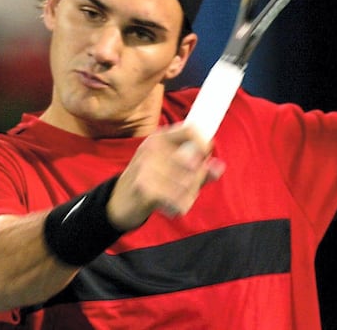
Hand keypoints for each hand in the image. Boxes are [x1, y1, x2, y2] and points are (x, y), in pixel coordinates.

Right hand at [106, 124, 224, 230]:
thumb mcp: (169, 168)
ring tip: (178, 198)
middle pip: (194, 162)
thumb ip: (197, 167)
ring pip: (189, 183)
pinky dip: (180, 207)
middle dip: (198, 179)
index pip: (190, 130)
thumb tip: (220, 167)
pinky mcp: (145, 188)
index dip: (204, 143)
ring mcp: (147, 168)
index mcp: (159, 139)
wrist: (116, 202)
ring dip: (189, 196)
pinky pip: (179, 199)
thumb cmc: (149, 182)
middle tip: (189, 188)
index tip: (205, 157)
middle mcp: (152, 149)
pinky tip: (172, 207)